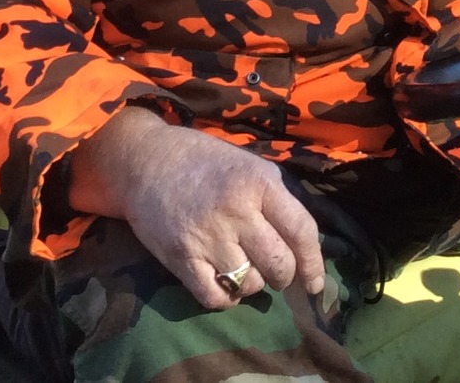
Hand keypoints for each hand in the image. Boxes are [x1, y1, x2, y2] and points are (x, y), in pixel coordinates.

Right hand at [66, 108, 324, 310]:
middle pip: (279, 265)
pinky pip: (216, 298)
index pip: (302, 231)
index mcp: (259, 182)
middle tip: (273, 271)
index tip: (315, 283)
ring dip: (252, 284)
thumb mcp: (247, 164)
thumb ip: (274, 198)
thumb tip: (303, 242)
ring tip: (242, 268)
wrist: (144, 160)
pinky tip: (223, 284)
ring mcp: (208, 236)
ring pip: (250, 284)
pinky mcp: (181, 257)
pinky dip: (225, 299)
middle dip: (282, 276)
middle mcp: (237, 210)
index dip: (314, 263)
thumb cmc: (202, 161)